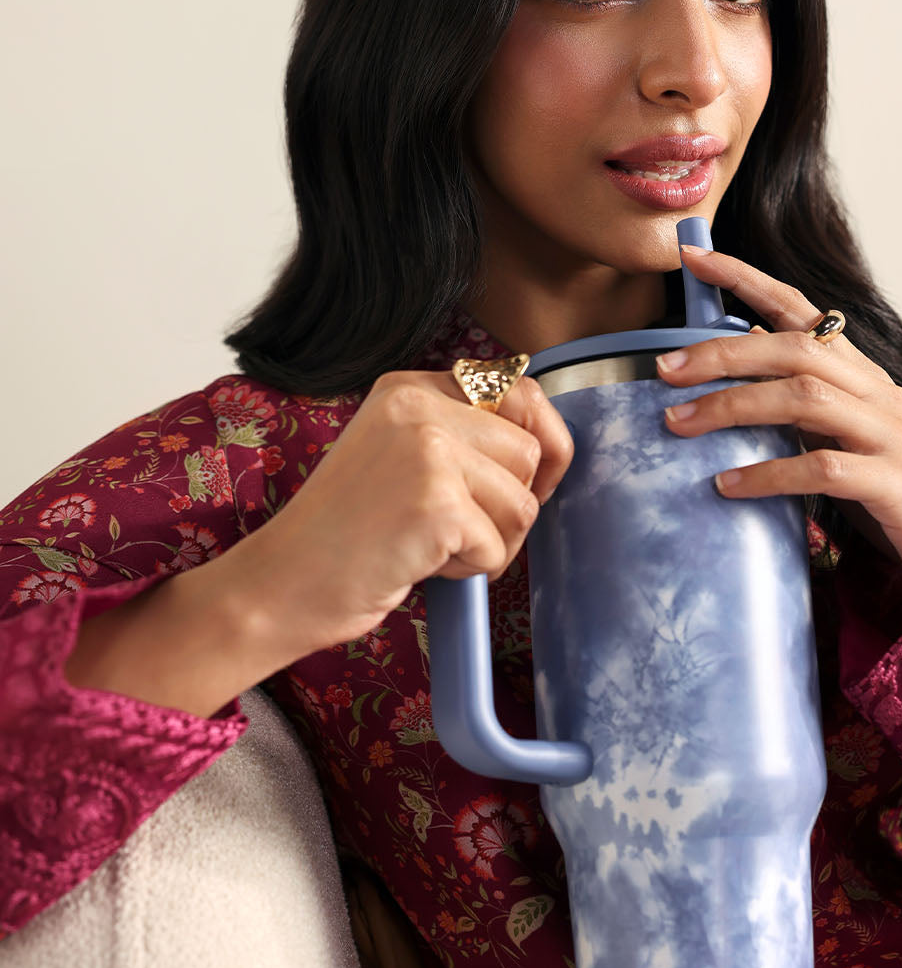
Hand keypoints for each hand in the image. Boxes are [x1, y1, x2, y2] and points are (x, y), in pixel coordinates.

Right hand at [220, 369, 573, 659]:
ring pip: (523, 503)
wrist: (282, 582)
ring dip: (490, 541)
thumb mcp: (400, 454)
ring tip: (429, 545)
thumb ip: (461, 437)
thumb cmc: (345, 533)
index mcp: (410, 385)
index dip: (542, 443)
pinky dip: (470, 570)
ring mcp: (427, 450)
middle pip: (529, 452)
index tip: (529, 481)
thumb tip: (552, 446)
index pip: (519, 391)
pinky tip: (419, 563)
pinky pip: (498, 547)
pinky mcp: (435, 502)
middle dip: (511, 504)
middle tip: (457, 529)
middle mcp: (418, 404)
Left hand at [655, 246, 901, 605]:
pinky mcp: (892, 481)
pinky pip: (823, 468)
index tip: (693, 259)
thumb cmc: (884, 479)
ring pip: (804, 400)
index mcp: (858, 371)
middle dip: (723, 352)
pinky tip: (727, 485)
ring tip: (678, 424)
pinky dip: (769, 473)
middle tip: (664, 369)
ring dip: (733, 407)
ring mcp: (888, 432)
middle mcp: (876, 390)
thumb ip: (797, 396)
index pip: (801, 309)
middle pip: (795, 349)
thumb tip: (732, 359)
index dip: (746, 278)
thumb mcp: (840, 428)